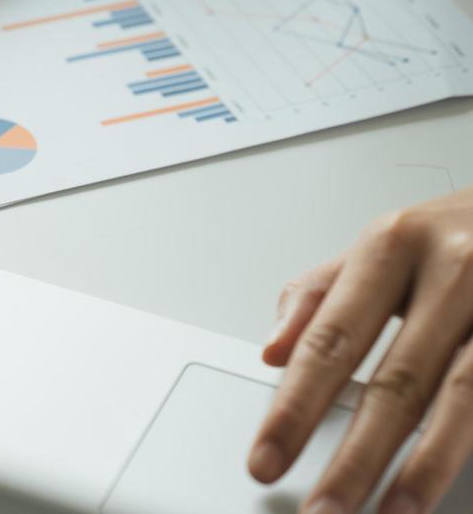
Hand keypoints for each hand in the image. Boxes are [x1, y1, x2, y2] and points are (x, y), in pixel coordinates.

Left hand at [249, 187, 472, 512]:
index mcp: (394, 244)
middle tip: (322, 510)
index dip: (294, 406)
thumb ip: (322, 294)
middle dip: (355, 458)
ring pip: (463, 400)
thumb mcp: (383, 244)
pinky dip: (468, 445)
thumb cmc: (454, 233)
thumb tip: (271, 352)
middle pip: (396, 382)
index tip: (265, 459)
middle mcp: (454, 271)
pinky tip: (442, 484)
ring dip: (423, 469)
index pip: (330, 339)